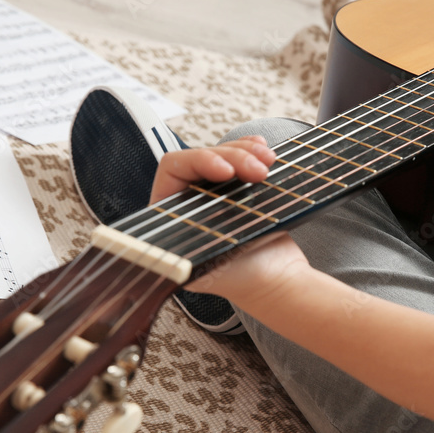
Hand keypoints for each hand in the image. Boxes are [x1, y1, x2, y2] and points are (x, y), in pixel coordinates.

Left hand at [151, 137, 310, 303]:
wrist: (278, 283)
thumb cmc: (241, 280)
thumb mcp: (205, 268)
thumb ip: (179, 256)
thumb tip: (156, 251)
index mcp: (170, 216)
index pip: (173, 169)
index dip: (200, 162)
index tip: (227, 171)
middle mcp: (189, 200)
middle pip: (203, 156)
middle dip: (234, 156)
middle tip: (260, 172)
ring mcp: (215, 192)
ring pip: (224, 152)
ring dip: (247, 151)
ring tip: (269, 162)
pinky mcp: (239, 188)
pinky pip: (241, 156)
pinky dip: (252, 149)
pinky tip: (265, 150)